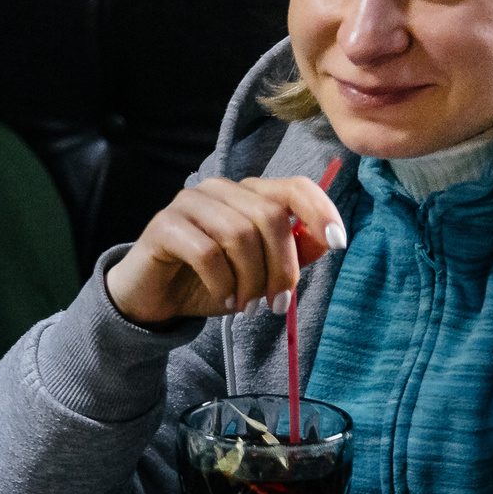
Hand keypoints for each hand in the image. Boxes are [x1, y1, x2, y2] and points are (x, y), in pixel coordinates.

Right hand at [102, 175, 347, 327]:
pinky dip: (222, 283)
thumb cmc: (209, 282)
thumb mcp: (260, 274)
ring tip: (248, 307)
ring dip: (251, 280)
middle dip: (282, 266)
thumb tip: (326, 240)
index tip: (338, 243)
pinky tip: (224, 300)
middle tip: (277, 303)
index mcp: (246, 193)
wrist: (154, 299)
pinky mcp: (164, 225)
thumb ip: (293, 254)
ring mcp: (189, 203)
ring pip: (239, 235)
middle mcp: (219, 189)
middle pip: (269, 216)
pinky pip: (206, 252)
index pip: (294, 186)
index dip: (321, 210)